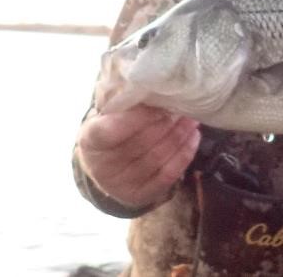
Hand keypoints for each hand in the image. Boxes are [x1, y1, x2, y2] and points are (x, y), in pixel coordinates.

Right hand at [77, 104, 200, 208]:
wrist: (105, 165)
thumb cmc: (110, 130)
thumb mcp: (108, 115)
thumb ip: (125, 104)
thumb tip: (155, 87)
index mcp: (89, 140)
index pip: (111, 130)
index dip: (138, 118)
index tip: (160, 104)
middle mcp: (102, 167)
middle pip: (141, 143)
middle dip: (166, 123)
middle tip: (183, 105)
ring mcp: (122, 184)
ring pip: (158, 157)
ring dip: (180, 135)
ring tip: (192, 117)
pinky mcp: (141, 195)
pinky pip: (168, 174)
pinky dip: (185, 153)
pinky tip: (193, 136)